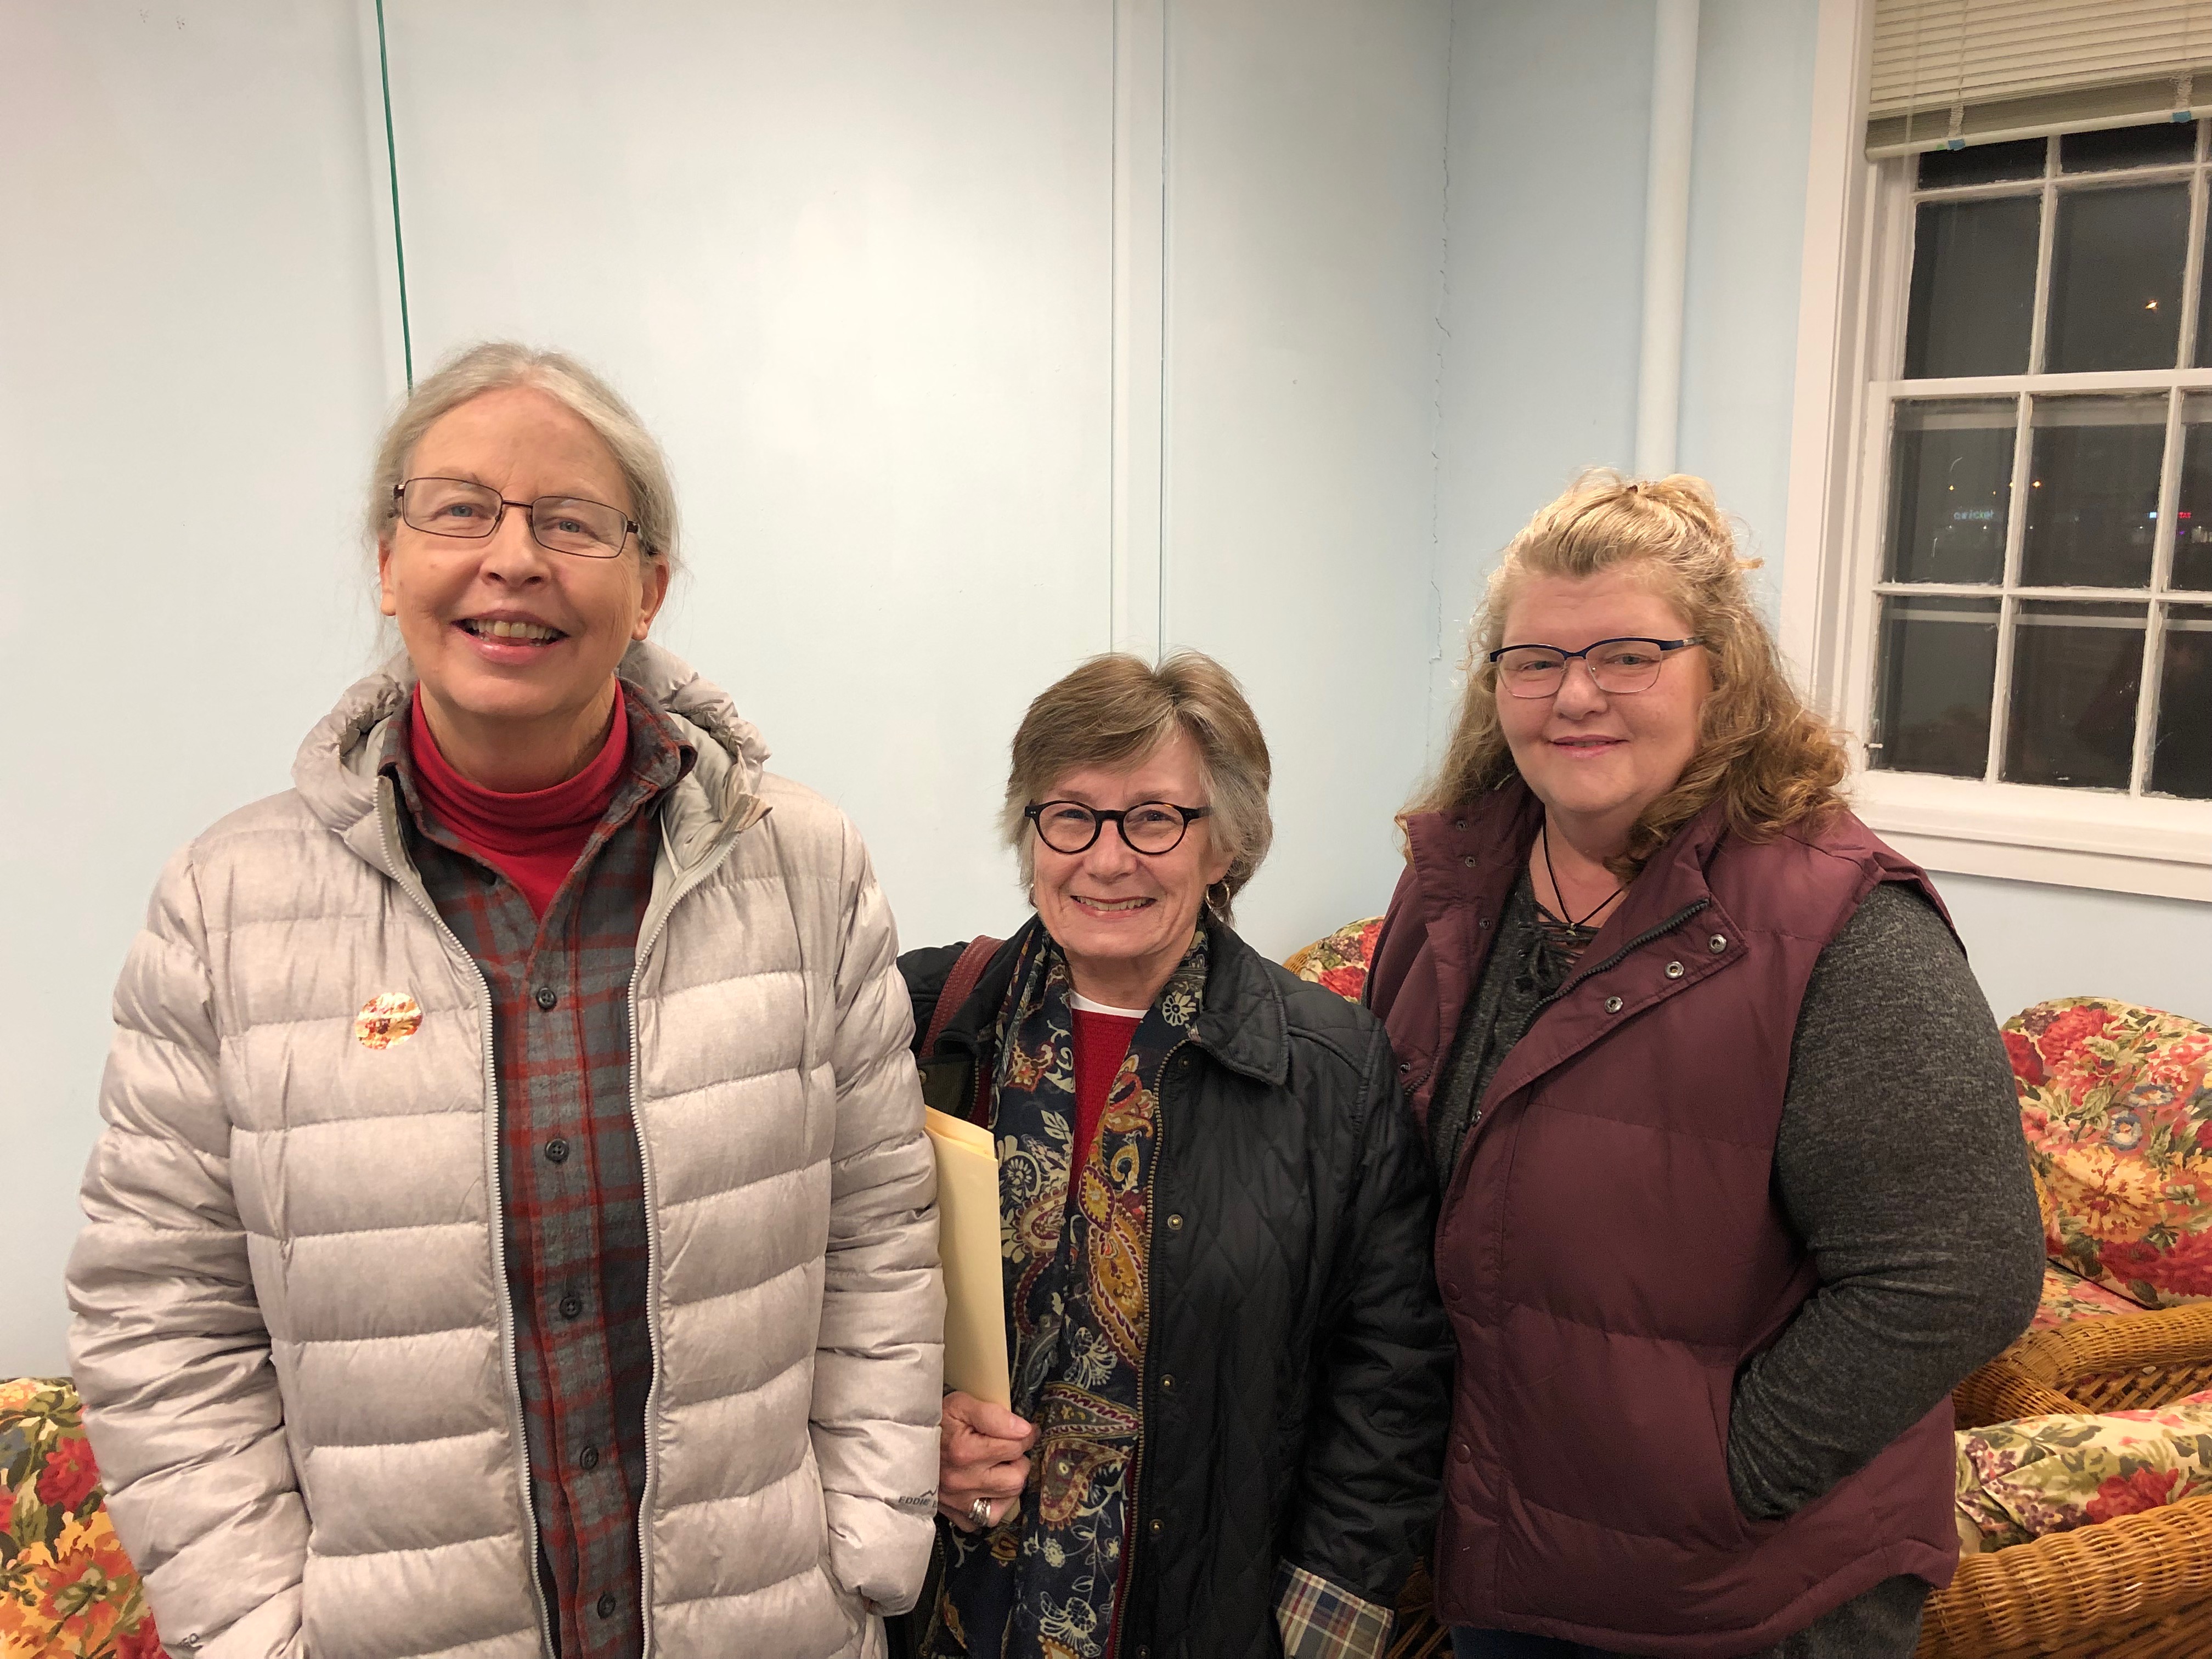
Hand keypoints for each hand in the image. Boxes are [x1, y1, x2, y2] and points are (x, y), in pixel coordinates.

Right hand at [937, 1390, 1035, 1532]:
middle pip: (1016, 1477)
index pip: (1017, 1446)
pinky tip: (988, 1488)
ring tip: (998, 1466)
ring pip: (1007, 1499)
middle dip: (1018, 1460)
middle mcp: (962, 1481)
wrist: (901, 1444)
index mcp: (965, 1451)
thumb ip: (993, 1414)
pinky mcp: (954, 1515)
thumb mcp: (959, 1405)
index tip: (1022, 1430)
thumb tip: (1024, 1430)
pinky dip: (993, 1504)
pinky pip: (987, 1519)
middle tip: (1008, 1449)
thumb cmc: (934, 1422)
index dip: (1025, 1434)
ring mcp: (958, 1502)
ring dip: (1009, 1481)